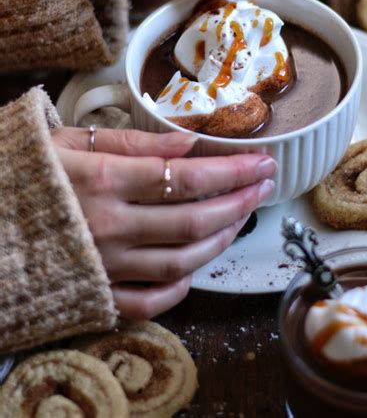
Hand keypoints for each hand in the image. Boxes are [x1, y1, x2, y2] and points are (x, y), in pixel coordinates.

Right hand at [51, 127, 275, 317]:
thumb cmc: (24, 172)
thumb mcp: (70, 141)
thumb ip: (130, 142)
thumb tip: (186, 142)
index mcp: (104, 181)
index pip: (189, 178)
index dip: (234, 171)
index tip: (261, 161)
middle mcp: (110, 226)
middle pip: (194, 220)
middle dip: (240, 202)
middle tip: (265, 185)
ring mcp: (105, 265)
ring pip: (181, 261)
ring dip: (221, 240)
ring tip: (241, 217)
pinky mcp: (95, 293)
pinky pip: (149, 301)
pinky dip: (180, 287)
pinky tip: (195, 266)